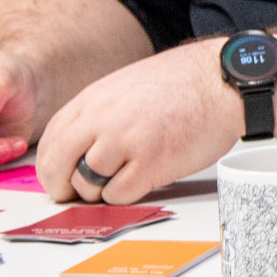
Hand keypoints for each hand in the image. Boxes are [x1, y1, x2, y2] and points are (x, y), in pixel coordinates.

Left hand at [34, 38, 238, 203]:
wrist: (226, 81)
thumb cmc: (186, 82)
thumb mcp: (128, 85)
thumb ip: (99, 111)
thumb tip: (78, 144)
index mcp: (95, 99)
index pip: (51, 140)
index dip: (51, 165)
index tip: (59, 176)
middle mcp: (103, 120)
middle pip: (58, 166)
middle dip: (62, 187)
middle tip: (74, 193)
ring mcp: (125, 142)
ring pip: (86, 185)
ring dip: (100, 189)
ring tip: (123, 177)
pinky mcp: (150, 164)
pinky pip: (117, 195)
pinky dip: (126, 194)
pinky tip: (143, 178)